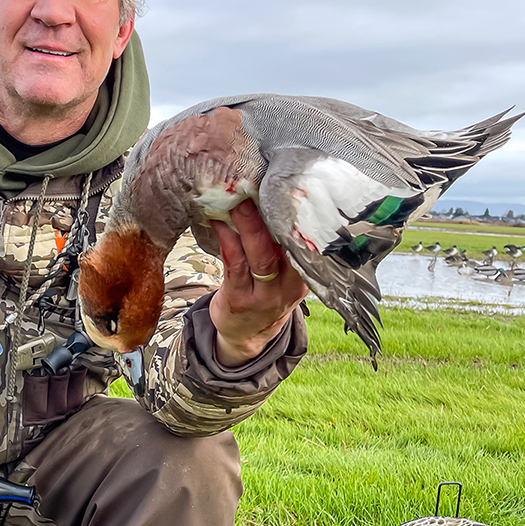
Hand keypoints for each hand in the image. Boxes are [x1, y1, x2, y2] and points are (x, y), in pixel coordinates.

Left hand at [208, 200, 307, 365]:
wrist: (248, 336)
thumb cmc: (267, 294)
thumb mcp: (287, 276)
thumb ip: (284, 247)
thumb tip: (274, 198)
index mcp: (305, 275)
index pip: (306, 243)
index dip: (299, 218)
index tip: (290, 189)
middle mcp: (288, 286)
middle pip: (284, 248)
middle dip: (270, 218)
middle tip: (257, 190)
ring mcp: (264, 295)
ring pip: (259, 257)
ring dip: (247, 227)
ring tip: (236, 203)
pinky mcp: (240, 299)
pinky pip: (235, 266)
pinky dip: (227, 241)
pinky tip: (218, 224)